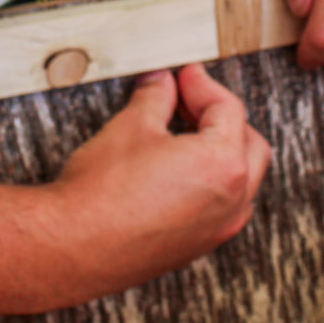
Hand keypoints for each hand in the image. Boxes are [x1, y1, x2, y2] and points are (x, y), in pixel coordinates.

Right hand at [46, 66, 271, 297]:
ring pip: (242, 179)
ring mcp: (218, 229)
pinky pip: (222, 206)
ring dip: (222, 151)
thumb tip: (161, 84)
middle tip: (187, 100)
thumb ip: (156, 98)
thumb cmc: (102, 194)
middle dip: (222, 117)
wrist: (74, 247)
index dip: (203, 85)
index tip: (185, 75)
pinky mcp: (197, 246)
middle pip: (248, 144)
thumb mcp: (131, 127)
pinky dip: (212, 182)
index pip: (228, 110)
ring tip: (184, 133)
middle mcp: (231, 201)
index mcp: (224, 164)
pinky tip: (178, 171)